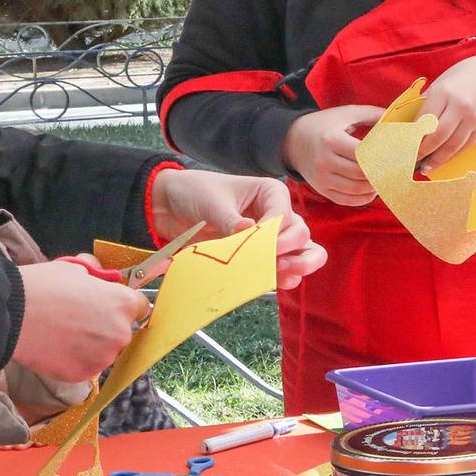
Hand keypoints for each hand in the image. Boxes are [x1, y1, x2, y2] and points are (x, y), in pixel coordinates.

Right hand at [10, 259, 151, 383]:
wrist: (11, 315)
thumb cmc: (44, 287)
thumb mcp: (74, 268)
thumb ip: (96, 274)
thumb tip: (102, 276)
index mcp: (124, 304)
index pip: (140, 307)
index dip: (122, 306)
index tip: (109, 307)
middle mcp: (121, 333)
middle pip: (122, 332)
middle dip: (105, 327)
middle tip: (78, 320)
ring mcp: (103, 357)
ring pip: (104, 351)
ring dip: (91, 345)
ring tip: (63, 333)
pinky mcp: (84, 374)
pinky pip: (86, 366)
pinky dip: (75, 360)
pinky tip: (56, 348)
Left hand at [149, 168, 327, 289]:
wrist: (171, 207)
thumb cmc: (195, 193)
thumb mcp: (211, 202)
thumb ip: (230, 220)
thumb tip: (249, 230)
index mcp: (271, 193)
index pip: (285, 217)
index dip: (278, 235)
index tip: (264, 247)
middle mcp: (277, 214)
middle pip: (301, 234)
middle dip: (293, 250)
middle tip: (276, 262)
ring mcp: (271, 238)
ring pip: (304, 252)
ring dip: (297, 266)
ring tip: (279, 274)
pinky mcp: (260, 256)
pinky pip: (284, 269)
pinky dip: (284, 278)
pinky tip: (274, 282)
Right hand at [284, 106, 385, 206]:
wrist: (293, 140)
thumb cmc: (324, 125)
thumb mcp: (345, 114)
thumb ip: (371, 114)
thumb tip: (397, 116)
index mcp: (331, 139)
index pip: (361, 154)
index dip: (380, 156)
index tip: (394, 156)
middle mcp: (324, 160)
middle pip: (359, 173)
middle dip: (378, 173)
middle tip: (393, 170)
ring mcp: (321, 177)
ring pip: (354, 189)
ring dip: (373, 188)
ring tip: (383, 180)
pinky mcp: (321, 189)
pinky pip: (345, 200)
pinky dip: (361, 199)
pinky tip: (371, 191)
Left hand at [416, 53, 475, 172]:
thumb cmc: (466, 75)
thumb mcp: (443, 81)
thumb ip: (429, 102)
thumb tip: (413, 126)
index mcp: (445, 92)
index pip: (424, 121)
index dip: (413, 137)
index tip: (404, 146)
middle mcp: (460, 107)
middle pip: (437, 137)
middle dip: (423, 152)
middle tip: (412, 161)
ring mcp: (474, 119)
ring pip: (452, 146)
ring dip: (437, 160)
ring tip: (426, 167)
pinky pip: (465, 146)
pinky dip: (452, 155)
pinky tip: (443, 159)